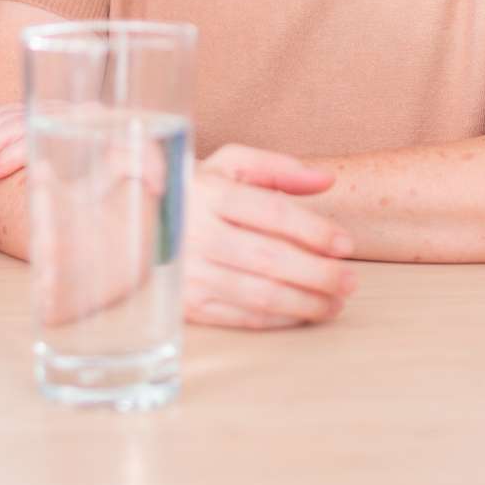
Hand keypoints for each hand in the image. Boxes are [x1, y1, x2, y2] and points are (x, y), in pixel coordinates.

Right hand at [182, 145, 357, 329]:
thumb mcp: (229, 165)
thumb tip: (326, 180)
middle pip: (271, 258)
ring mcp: (191, 273)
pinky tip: (305, 313)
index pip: (272, 213)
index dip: (314, 231)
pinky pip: (243, 317)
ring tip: (336, 302)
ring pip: (260, 294)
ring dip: (307, 302)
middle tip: (350, 280)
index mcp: (209, 193)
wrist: (133, 224)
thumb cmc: (197, 192)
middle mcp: (197, 233)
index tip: (346, 244)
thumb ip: (278, 168)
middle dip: (319, 273)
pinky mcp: (188, 305)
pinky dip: (281, 318)